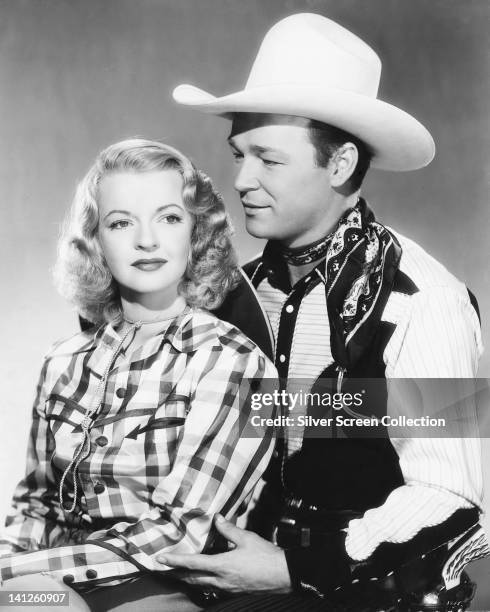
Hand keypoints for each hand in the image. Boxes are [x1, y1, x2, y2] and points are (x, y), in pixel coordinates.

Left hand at [157, 514, 291, 593]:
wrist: (284, 575)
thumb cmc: (266, 557)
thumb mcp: (247, 538)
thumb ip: (229, 529)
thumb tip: (216, 518)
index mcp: (222, 565)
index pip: (192, 563)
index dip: (175, 561)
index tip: (160, 559)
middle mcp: (221, 580)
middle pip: (192, 578)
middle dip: (176, 573)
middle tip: (163, 568)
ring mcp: (227, 588)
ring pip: (201, 584)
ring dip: (187, 578)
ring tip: (178, 572)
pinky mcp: (233, 590)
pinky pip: (212, 587)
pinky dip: (201, 581)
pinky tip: (202, 576)